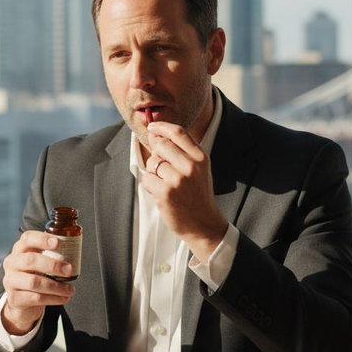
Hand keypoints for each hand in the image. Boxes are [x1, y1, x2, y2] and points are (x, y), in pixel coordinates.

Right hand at [1, 231, 75, 334]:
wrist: (22, 302)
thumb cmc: (35, 277)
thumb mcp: (39, 263)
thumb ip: (51, 255)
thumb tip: (75, 251)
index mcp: (19, 250)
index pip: (27, 238)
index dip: (42, 239)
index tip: (58, 243)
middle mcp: (11, 263)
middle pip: (30, 260)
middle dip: (53, 265)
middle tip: (69, 270)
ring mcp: (10, 281)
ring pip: (34, 282)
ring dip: (56, 286)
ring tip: (70, 289)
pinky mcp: (14, 298)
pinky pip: (36, 298)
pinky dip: (53, 298)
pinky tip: (63, 298)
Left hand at [141, 121, 226, 259]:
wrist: (204, 225)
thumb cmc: (197, 195)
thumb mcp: (198, 170)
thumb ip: (181, 151)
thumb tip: (155, 134)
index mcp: (201, 158)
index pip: (178, 132)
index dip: (161, 127)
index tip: (152, 127)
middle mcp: (191, 166)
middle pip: (161, 145)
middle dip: (156, 154)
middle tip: (162, 169)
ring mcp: (178, 179)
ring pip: (152, 162)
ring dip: (153, 173)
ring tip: (166, 185)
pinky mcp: (166, 193)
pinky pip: (147, 179)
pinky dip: (150, 186)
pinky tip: (161, 194)